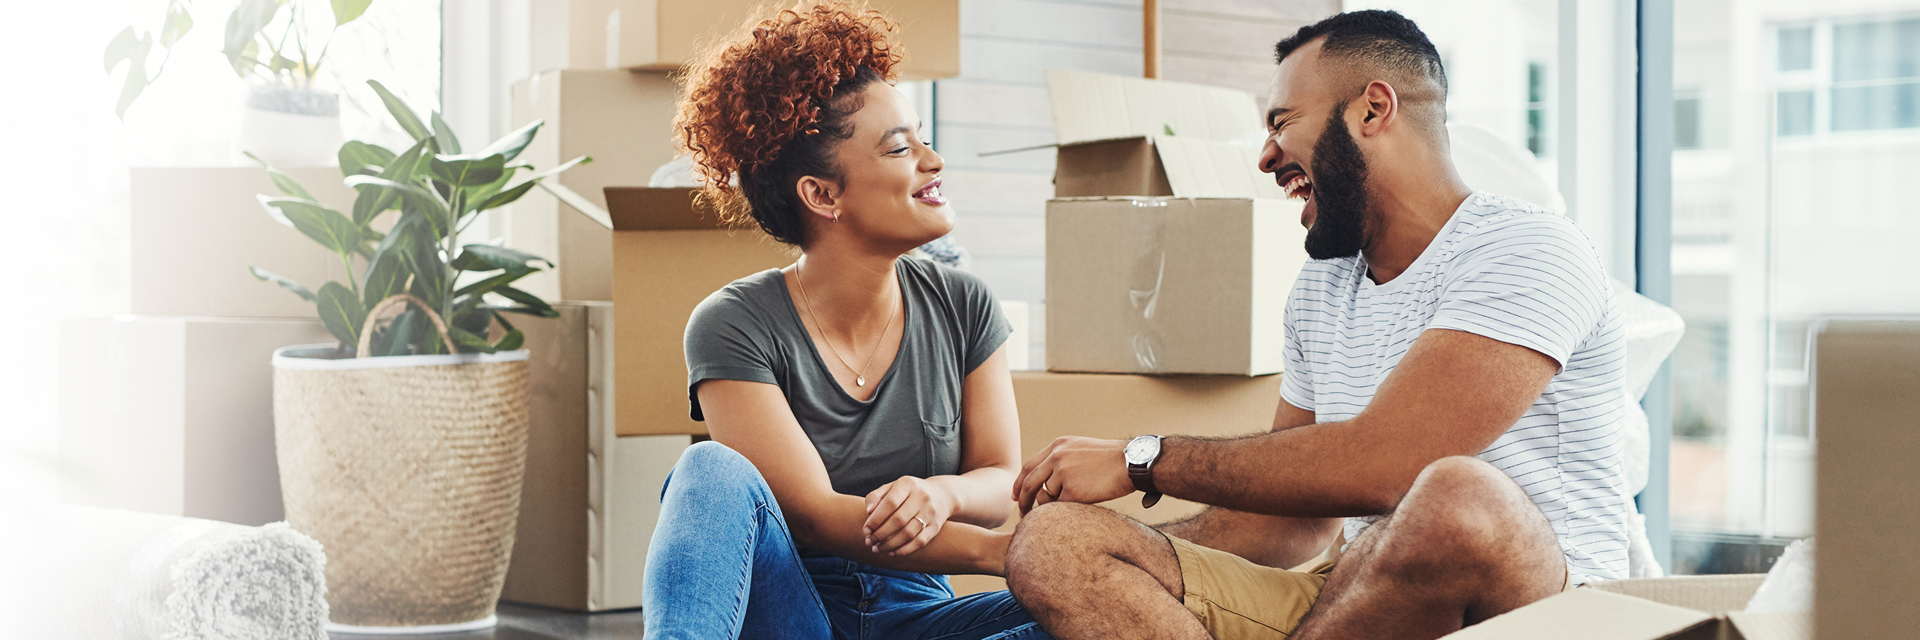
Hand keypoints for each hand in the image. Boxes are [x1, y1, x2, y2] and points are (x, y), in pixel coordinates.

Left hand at [864, 476, 954, 555]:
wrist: (942, 495)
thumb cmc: (908, 492)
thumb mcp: (892, 487)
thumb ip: (876, 496)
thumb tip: (868, 512)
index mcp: (908, 484)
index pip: (890, 503)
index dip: (876, 519)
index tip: (866, 530)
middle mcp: (921, 497)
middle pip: (898, 520)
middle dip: (880, 534)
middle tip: (869, 542)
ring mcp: (930, 512)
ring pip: (908, 533)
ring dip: (890, 544)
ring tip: (877, 548)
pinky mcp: (936, 527)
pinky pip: (919, 542)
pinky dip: (903, 550)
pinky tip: (891, 552)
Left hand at [1013, 436, 1134, 513]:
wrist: (1131, 462)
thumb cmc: (1112, 459)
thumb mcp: (1081, 449)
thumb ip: (1062, 460)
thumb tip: (1046, 480)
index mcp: (1058, 446)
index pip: (1029, 466)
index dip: (1019, 483)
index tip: (1015, 496)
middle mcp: (1056, 458)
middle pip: (1029, 483)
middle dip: (1022, 501)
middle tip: (1021, 514)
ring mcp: (1063, 473)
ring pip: (1045, 497)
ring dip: (1048, 508)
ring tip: (1057, 515)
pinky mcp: (1072, 490)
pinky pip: (1059, 507)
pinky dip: (1063, 512)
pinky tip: (1072, 513)